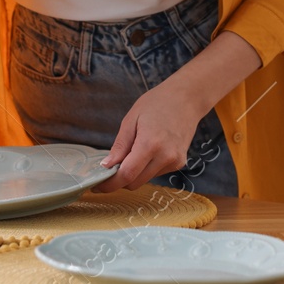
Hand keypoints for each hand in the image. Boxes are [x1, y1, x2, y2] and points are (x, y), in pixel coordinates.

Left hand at [92, 78, 204, 192]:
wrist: (186, 99)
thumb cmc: (157, 103)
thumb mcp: (131, 119)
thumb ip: (120, 146)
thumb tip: (106, 166)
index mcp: (150, 143)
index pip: (127, 175)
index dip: (110, 184)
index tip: (97, 185)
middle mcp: (165, 156)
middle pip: (135, 182)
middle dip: (119, 180)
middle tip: (109, 169)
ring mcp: (175, 161)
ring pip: (145, 180)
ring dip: (133, 173)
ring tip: (131, 152)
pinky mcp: (180, 163)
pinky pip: (155, 173)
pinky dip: (146, 168)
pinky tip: (148, 150)